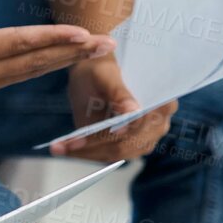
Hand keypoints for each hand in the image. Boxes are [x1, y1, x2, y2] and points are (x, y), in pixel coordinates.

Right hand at [0, 3, 115, 135]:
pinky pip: (15, 76)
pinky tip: (56, 60)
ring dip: (63, 59)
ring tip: (94, 50)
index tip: (80, 32)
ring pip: (28, 70)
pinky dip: (41, 66)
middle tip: (109, 45)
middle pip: (33, 62)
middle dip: (72, 52)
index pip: (13, 46)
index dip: (49, 38)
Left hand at [54, 57, 176, 160]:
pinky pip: (106, 153)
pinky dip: (85, 152)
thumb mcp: (106, 74)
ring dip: (86, 151)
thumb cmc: (102, 69)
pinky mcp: (126, 146)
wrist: (95, 74)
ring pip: (115, 152)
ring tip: (59, 147)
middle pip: (128, 143)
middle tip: (64, 145)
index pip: (143, 122)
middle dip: (94, 145)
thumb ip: (119, 92)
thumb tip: (133, 111)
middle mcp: (158, 125)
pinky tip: (63, 147)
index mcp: (163, 102)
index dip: (120, 130)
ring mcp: (144, 139)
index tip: (96, 134)